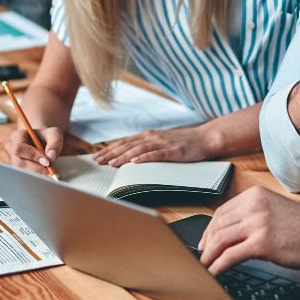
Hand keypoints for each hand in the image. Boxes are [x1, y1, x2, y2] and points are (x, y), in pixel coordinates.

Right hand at [4, 125, 63, 175]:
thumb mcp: (54, 134)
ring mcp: (12, 161)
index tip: (47, 162)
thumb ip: (55, 142)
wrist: (42, 142)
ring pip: (20, 172)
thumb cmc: (46, 137)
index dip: (33, 156)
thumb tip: (51, 157)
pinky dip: (34, 178)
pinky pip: (23, 177)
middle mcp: (11, 149)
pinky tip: (43, 176)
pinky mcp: (16, 170)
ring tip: (48, 173)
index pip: (19, 148)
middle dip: (35, 168)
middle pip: (18, 162)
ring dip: (36, 174)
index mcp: (16, 136)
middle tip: (49, 171)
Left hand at [92, 125, 209, 166]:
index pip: (124, 142)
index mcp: (148, 135)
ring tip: (112, 163)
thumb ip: (145, 146)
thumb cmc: (182, 142)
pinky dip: (145, 157)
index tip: (95, 156)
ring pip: (139, 149)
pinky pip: (157, 154)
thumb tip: (128, 156)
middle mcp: (152, 137)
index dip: (109, 149)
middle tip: (97, 161)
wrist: (204, 138)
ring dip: (124, 156)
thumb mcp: (160, 142)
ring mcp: (163, 143)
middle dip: (111, 153)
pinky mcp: (174, 151)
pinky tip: (136, 162)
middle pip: (127, 145)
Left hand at [197, 186, 299, 275]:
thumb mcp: (275, 211)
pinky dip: (218, 266)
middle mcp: (254, 205)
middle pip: (217, 225)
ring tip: (204, 268)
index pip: (222, 212)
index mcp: (255, 196)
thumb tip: (232, 232)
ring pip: (220, 240)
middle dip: (206, 244)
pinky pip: (230, 255)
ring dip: (208, 256)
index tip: (205, 242)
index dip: (209, 229)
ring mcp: (257, 223)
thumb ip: (254, 216)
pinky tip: (215, 273)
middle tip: (202, 257)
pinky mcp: (262, 242)